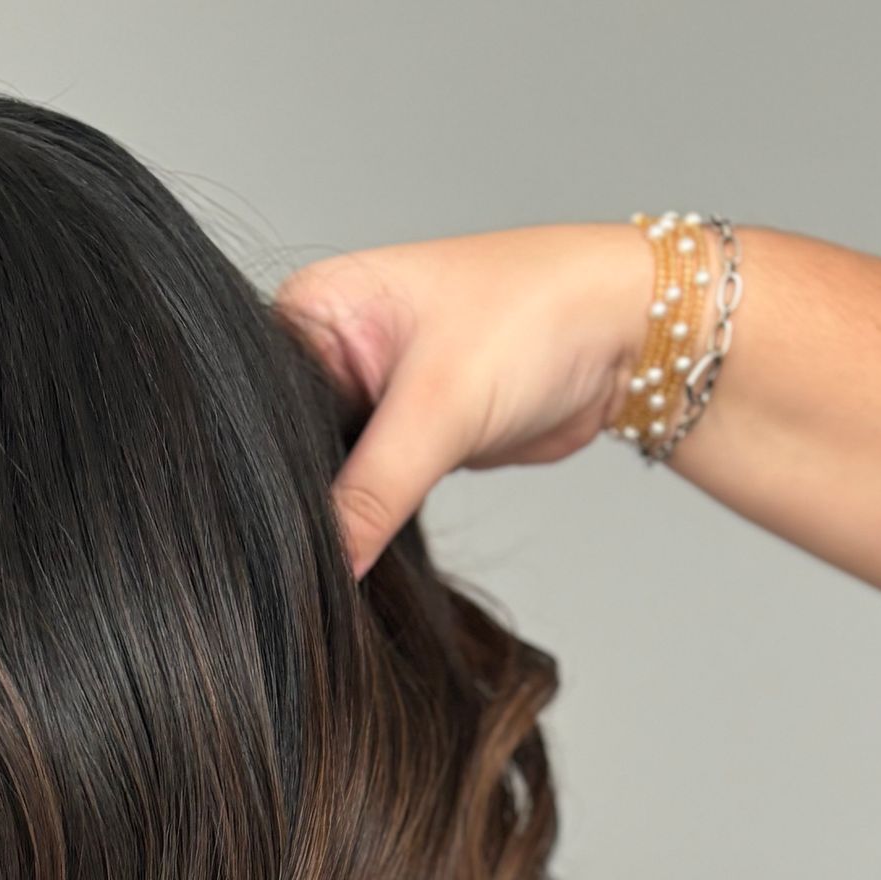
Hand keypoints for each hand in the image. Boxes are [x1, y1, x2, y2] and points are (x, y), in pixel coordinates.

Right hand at [275, 224, 652, 574]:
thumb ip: (374, 493)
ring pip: (325, 482)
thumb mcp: (441, 409)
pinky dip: (369, 527)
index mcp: (310, 309)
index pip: (257, 408)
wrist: (623, 334)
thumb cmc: (536, 317)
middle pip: (285, 451)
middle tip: (300, 569)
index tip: (267, 543)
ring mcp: (360, 398)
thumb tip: (327, 570)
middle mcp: (325, 350)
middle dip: (303, 506)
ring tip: (333, 568)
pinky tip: (364, 559)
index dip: (263, 476)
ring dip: (339, 522)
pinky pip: (363, 497)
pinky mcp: (397, 441)